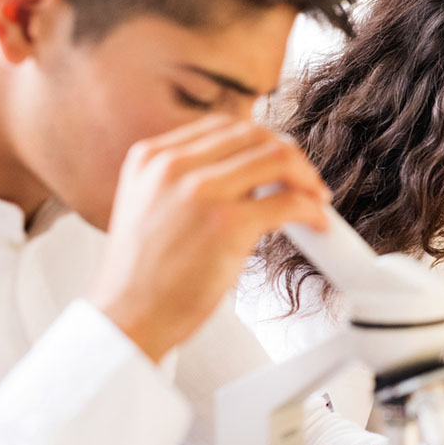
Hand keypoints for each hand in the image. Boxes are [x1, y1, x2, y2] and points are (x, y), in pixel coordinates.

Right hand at [88, 115, 330, 360]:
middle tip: (307, 182)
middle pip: (256, 136)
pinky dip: (312, 210)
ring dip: (308, 179)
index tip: (280, 162)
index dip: (262, 141)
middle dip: (291, 157)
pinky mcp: (227, 224)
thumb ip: (189, 181)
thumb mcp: (152, 205)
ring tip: (316, 199)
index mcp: (152, 157)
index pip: (224, 126)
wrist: (127, 318)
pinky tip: (316, 223)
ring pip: (279, 159)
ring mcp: (200, 192)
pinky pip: (290, 202)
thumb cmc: (144, 274)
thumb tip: (253, 176)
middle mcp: (173, 166)